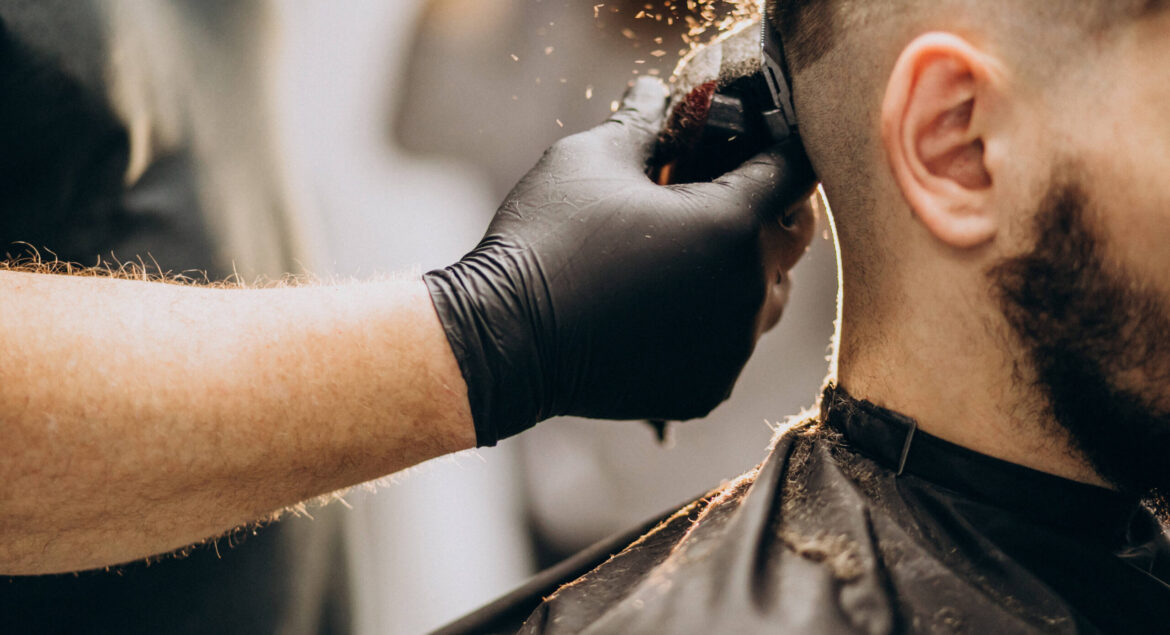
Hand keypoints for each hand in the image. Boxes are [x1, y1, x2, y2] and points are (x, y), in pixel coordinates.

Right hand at [425, 77, 816, 445]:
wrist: (504, 341)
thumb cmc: (546, 242)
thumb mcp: (592, 158)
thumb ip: (644, 123)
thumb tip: (657, 96)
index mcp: (731, 226)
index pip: (795, 171)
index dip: (775, 149)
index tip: (749, 144)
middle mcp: (747, 292)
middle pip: (792, 237)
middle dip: (764, 209)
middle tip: (714, 195)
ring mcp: (731, 349)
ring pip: (766, 297)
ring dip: (741, 270)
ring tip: (683, 256)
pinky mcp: (707, 389)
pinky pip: (730, 346)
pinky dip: (710, 324)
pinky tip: (661, 308)